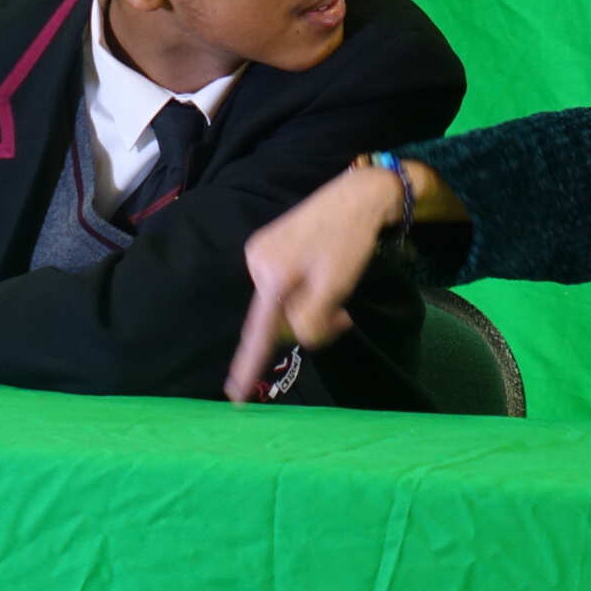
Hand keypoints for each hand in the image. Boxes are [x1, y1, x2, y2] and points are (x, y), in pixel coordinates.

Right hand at [225, 167, 403, 402]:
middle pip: (277, 319)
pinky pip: (281, 287)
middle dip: (307, 322)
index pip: (259, 332)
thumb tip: (296, 337)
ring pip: (281, 304)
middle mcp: (256, 263)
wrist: (356, 196)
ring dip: (307, 306)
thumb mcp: (336, 288)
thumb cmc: (350, 242)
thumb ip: (312, 320)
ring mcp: (258, 252)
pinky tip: (321, 273)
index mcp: (271, 276)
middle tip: (342, 315)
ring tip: (335, 286)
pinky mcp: (267, 246)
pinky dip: (301, 291)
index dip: (248, 365)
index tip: (234, 395)